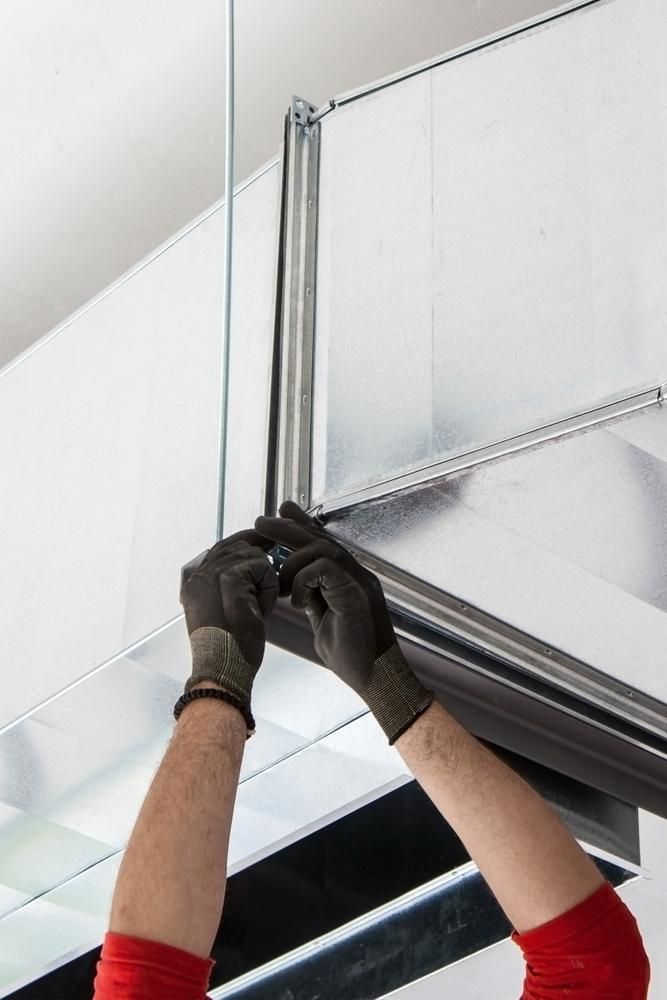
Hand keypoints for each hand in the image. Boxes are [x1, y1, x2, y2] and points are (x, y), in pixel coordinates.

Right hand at [180, 530, 279, 700]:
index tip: (264, 545)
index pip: (221, 549)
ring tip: (258, 606)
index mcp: (194, 583)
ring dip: (265, 579)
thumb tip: (251, 570)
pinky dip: (269, 588)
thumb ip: (228, 588)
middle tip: (276, 565)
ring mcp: (212, 575)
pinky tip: (260, 609)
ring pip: (253, 555)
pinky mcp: (230, 579)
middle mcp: (200, 575)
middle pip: (238, 545)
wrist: (222, 670)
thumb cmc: (227, 651)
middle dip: (260, 554)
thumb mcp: (221, 613)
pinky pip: (263, 567)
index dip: (245, 545)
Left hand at [254, 502, 397, 696]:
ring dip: (293, 561)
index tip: (281, 512)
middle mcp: (357, 574)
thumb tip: (295, 586)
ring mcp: (360, 581)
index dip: (302, 526)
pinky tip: (298, 600)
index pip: (324, 544)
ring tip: (279, 581)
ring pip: (321, 548)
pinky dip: (304, 580)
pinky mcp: (357, 592)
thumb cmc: (352, 657)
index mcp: (349, 579)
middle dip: (289, 527)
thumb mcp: (324, 621)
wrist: (375, 678)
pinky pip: (324, 568)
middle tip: (261, 522)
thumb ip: (314, 599)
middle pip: (321, 538)